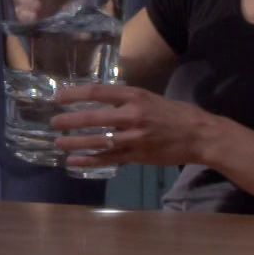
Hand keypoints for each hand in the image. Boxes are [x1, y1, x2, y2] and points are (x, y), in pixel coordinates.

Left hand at [49, 82, 218, 170]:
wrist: (199, 135)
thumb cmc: (172, 113)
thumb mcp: (148, 98)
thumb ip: (123, 100)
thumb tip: (96, 101)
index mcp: (134, 96)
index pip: (97, 92)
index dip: (74, 94)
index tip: (58, 97)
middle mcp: (132, 115)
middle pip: (93, 118)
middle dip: (70, 121)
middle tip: (54, 122)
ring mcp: (134, 138)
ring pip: (98, 141)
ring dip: (75, 143)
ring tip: (59, 143)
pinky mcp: (137, 156)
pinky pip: (108, 159)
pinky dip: (89, 161)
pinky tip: (73, 162)